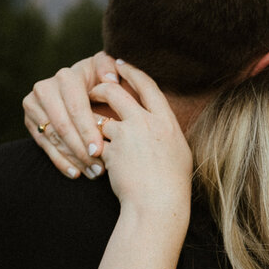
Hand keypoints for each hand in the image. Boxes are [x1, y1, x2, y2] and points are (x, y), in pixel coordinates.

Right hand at [23, 52, 119, 178]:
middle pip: (62, 126)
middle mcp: (45, 88)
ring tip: (93, 173)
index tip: (99, 151)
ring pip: (53, 138)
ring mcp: (33, 105)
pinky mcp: (30, 121)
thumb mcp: (109, 72)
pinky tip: (76, 173)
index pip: (76, 108)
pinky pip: (44, 145)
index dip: (87, 130)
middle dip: (81, 149)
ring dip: (74, 159)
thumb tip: (109, 78)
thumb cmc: (101, 83)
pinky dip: (60, 161)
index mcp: (66, 77)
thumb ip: (110, 69)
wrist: (82, 88)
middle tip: (98, 169)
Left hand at [92, 62, 191, 222]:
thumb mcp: (178, 151)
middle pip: (115, 92)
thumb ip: (165, 131)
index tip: (120, 64)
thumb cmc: (172, 184)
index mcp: (167, 121)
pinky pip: (96, 143)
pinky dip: (94, 149)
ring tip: (91, 131)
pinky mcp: (111, 152)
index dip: (132, 72)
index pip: (148, 86)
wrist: (159, 204)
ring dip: (94, 124)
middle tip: (92, 89)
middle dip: (100, 87)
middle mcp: (147, 123)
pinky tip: (96, 160)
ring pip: (101, 119)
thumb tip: (158, 120)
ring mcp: (128, 136)